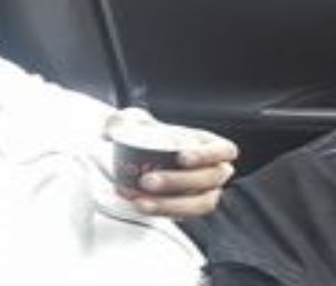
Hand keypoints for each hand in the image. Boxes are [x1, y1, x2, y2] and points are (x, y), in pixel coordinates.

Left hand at [104, 108, 238, 218]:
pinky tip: (140, 205)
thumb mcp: (130, 121)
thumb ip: (121, 120)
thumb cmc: (140, 135)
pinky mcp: (188, 209)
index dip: (208, 155)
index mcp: (207, 144)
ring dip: (173, 203)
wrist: (131, 159)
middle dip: (180, 181)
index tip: (181, 157)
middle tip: (148, 180)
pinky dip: (163, 212)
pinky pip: (184, 215)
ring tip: (142, 201)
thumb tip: (111, 132)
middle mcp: (212, 170)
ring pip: (201, 203)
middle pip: (211, 179)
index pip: (224, 150)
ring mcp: (203, 192)